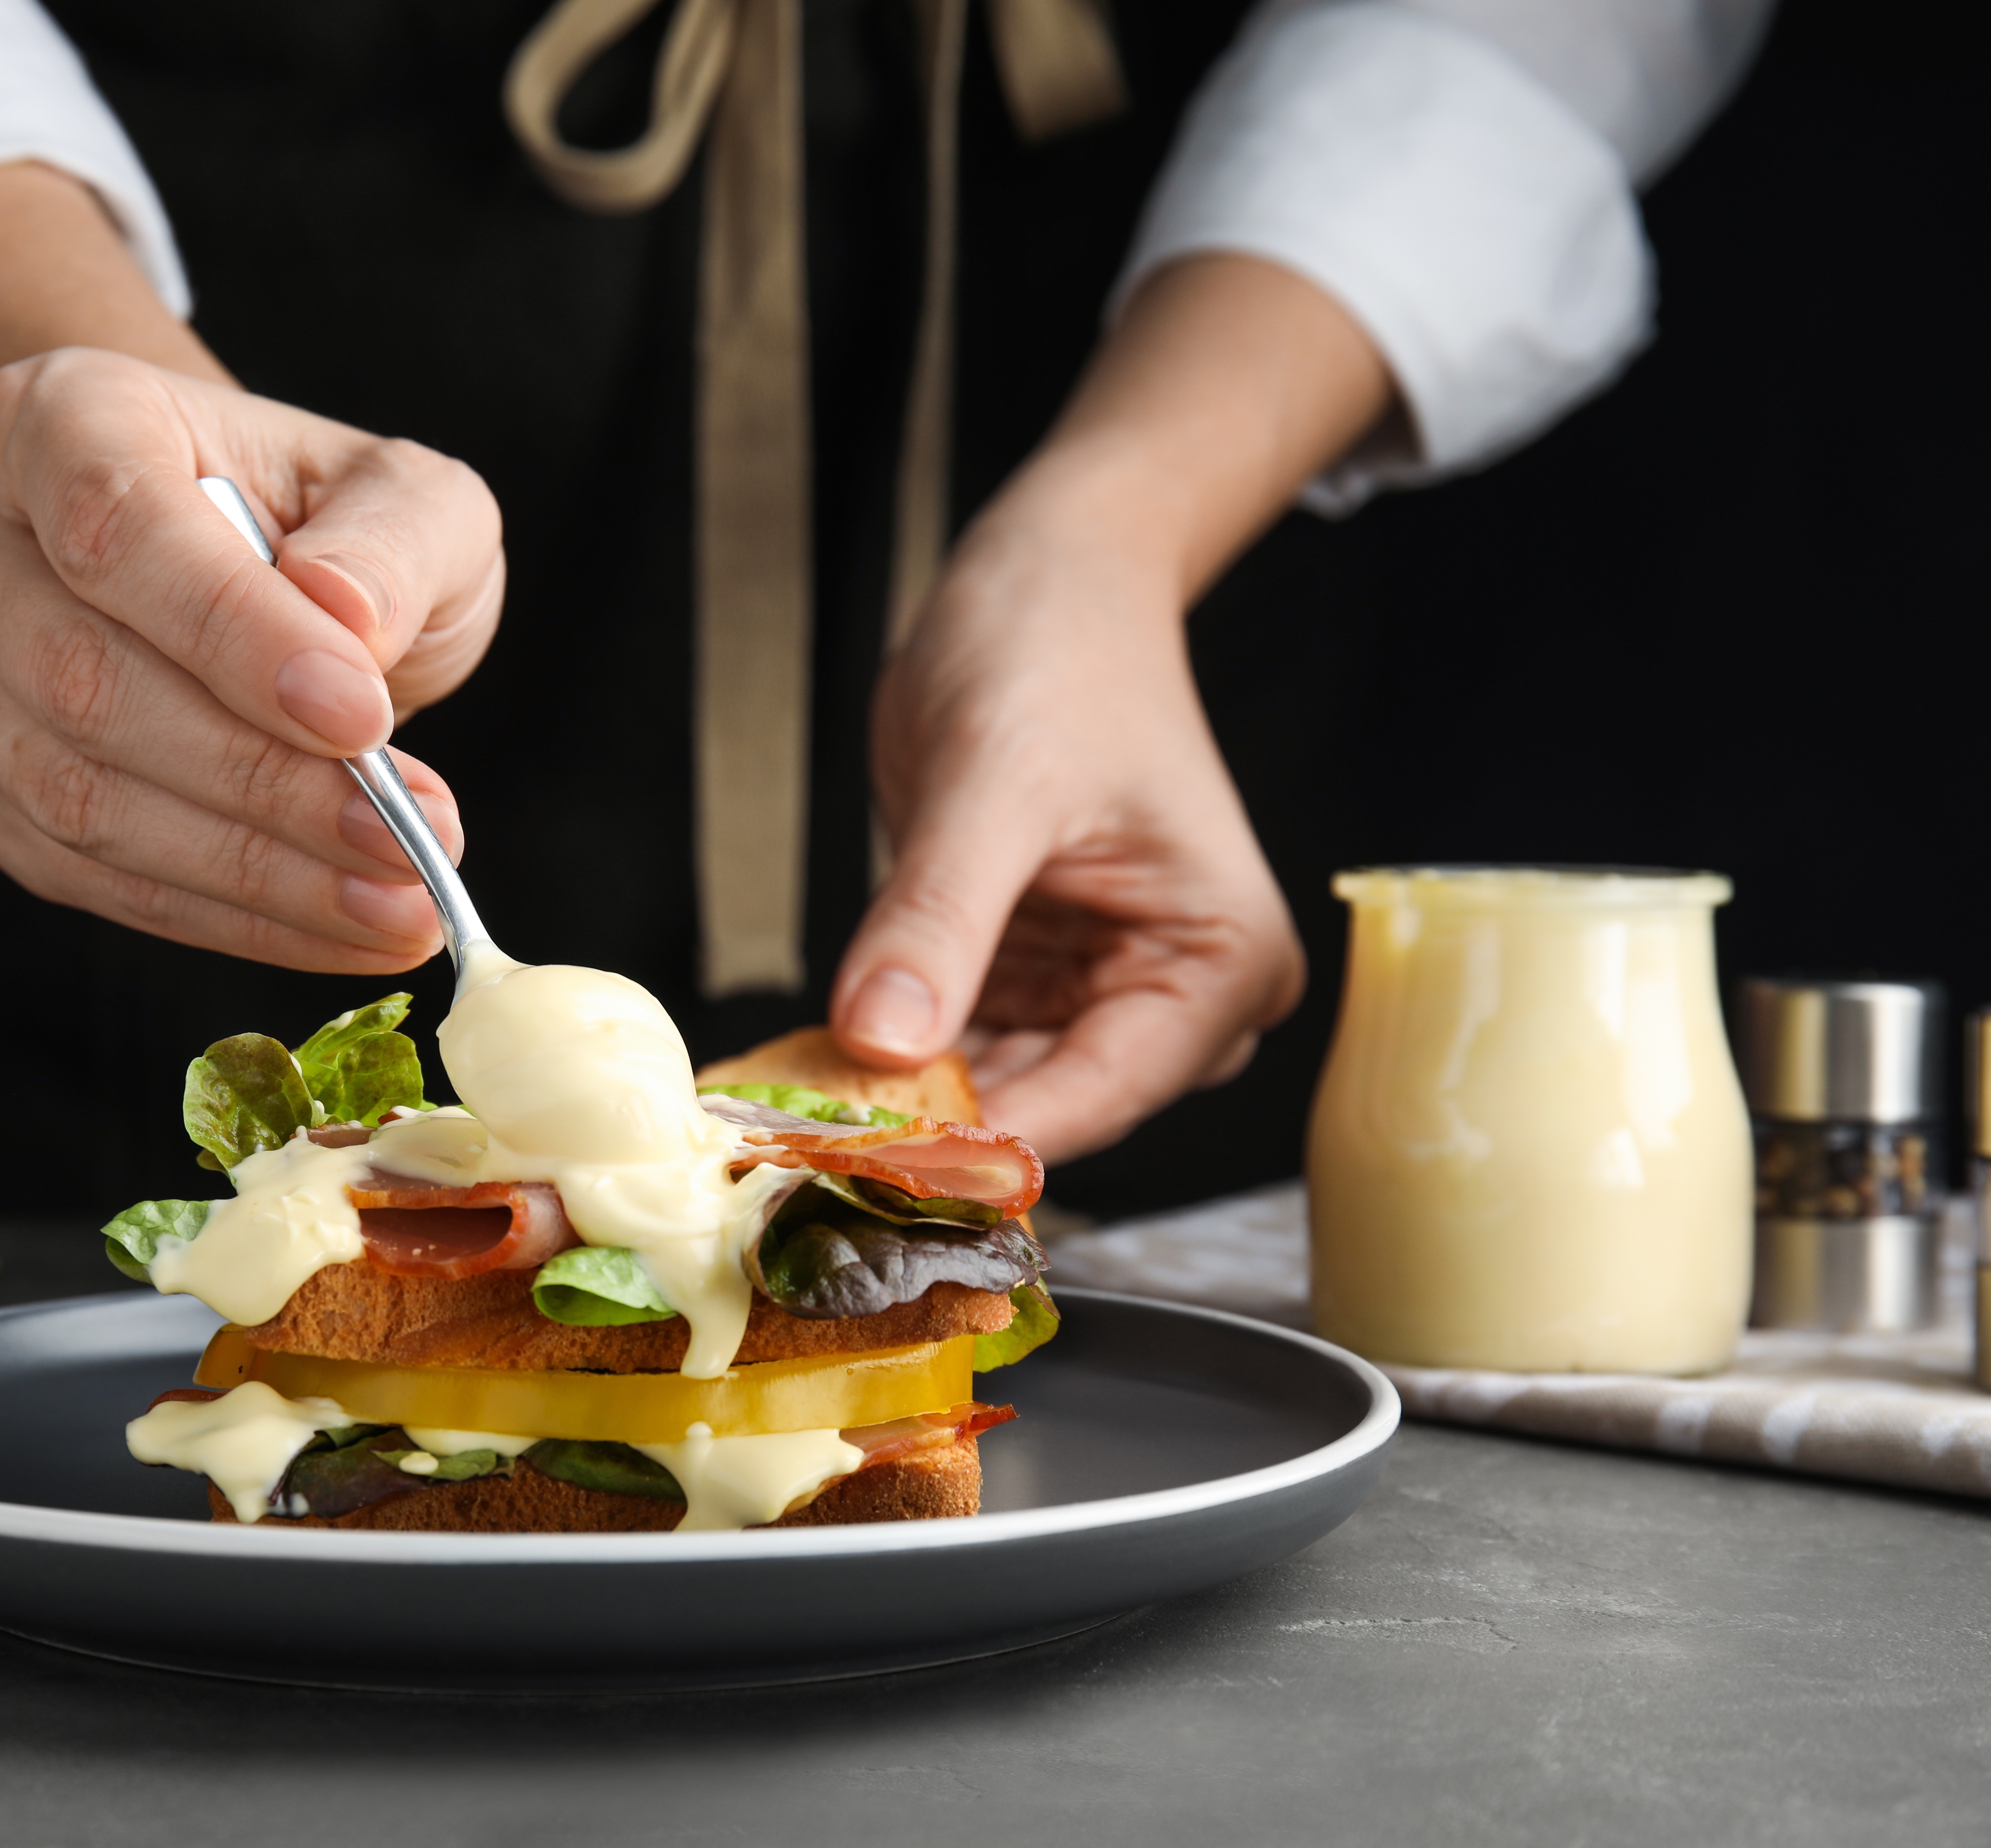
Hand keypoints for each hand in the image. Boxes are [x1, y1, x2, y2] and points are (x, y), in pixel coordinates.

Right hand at [0, 349, 505, 970]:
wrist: (243, 567)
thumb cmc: (320, 522)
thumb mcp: (404, 494)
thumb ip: (393, 539)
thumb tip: (348, 619)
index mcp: (60, 416)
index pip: (116, 527)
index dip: (233, 633)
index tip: (361, 716)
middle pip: (86, 682)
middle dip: (261, 781)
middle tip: (409, 838)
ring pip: (78, 799)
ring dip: (254, 871)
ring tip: (397, 901)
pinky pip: (91, 878)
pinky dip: (226, 916)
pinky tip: (337, 925)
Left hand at [829, 488, 1302, 1159]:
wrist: (1046, 582)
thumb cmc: (1057, 652)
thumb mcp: (993, 782)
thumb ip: (941, 916)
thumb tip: (882, 1038)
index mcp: (1219, 961)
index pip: (1099, 1094)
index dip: (981, 1140)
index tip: (867, 1164)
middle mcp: (1178, 995)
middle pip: (1050, 1106)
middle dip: (931, 1127)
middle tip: (803, 1146)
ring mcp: (1103, 988)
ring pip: (996, 1088)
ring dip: (901, 1100)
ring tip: (790, 1113)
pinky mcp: (1033, 971)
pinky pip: (962, 1043)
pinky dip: (893, 1056)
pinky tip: (814, 1066)